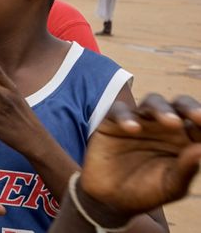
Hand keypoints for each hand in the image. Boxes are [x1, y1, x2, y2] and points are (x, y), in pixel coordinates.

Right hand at [79, 94, 200, 217]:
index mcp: (184, 140)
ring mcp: (139, 121)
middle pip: (179, 106)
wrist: (111, 201)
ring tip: (172, 122)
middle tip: (198, 117)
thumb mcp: (171, 186)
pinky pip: (119, 111)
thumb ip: (187, 168)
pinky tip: (133, 129)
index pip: (198, 124)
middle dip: (190, 107)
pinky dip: (126, 116)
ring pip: (152, 102)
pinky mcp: (112, 122)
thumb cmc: (147, 192)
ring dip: (162, 109)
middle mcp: (163, 126)